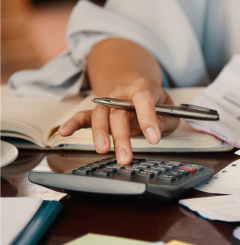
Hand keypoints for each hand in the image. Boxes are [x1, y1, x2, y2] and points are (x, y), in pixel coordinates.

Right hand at [58, 78, 179, 163]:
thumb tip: (154, 131)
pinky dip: (73, 123)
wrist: (140, 91)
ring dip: (101, 134)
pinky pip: (83, 116)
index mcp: (144, 88)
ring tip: (104, 151)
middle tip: (126, 156)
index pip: (144, 98)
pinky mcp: (98, 112)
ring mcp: (108, 102)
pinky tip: (64, 131)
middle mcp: (122, 93)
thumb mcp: (170, 111)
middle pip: (119, 112)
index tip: (153, 138)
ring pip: (101, 116)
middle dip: (122, 136)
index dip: (148, 118)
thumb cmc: (157, 104)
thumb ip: (165, 120)